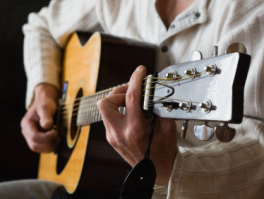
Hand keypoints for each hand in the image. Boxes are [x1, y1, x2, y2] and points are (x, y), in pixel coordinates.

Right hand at [21, 83, 59, 152]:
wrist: (46, 103)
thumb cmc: (45, 103)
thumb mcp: (46, 107)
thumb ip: (46, 116)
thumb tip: (46, 126)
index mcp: (26, 125)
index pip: (34, 137)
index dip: (45, 137)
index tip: (55, 132)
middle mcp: (27, 132)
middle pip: (34, 146)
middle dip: (48, 144)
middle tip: (58, 138)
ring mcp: (32, 137)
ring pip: (38, 149)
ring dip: (50, 147)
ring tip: (59, 139)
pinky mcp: (38, 140)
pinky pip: (43, 148)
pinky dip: (51, 147)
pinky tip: (57, 140)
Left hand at [97, 66, 176, 184]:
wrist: (157, 172)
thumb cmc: (163, 153)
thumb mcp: (167, 128)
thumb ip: (160, 108)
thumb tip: (155, 92)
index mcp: (134, 130)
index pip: (131, 98)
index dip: (135, 80)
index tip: (139, 71)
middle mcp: (119, 133)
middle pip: (105, 102)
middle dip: (118, 91)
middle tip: (132, 90)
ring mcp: (113, 137)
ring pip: (104, 109)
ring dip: (117, 100)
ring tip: (131, 100)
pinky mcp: (111, 138)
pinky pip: (109, 118)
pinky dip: (118, 110)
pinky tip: (129, 111)